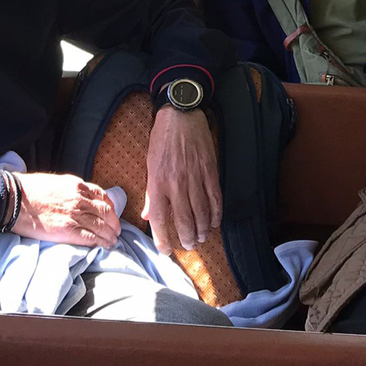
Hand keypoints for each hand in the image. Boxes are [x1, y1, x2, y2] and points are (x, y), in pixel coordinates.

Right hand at [11, 171, 119, 247]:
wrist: (15, 200)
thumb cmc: (30, 190)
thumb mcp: (56, 182)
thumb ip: (70, 189)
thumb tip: (77, 196)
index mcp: (77, 186)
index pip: (101, 195)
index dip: (110, 206)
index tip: (113, 213)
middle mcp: (79, 199)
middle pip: (105, 212)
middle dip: (114, 222)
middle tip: (117, 230)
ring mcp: (74, 215)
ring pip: (100, 226)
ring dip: (109, 235)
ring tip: (113, 241)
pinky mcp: (67, 230)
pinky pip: (90, 238)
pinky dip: (100, 243)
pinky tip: (104, 246)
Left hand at [142, 105, 221, 254]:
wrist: (181, 115)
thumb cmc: (161, 139)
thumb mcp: (150, 165)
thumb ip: (151, 193)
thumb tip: (150, 216)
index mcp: (158, 183)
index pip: (160, 219)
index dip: (163, 239)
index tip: (166, 250)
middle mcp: (176, 183)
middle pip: (184, 221)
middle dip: (187, 238)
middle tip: (189, 246)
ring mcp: (195, 177)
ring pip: (202, 213)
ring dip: (202, 230)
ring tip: (201, 238)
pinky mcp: (210, 171)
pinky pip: (215, 198)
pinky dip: (216, 213)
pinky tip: (214, 222)